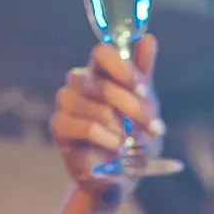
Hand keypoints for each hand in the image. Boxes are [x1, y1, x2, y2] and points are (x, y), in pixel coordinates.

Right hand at [50, 39, 165, 191]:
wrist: (122, 175)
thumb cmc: (134, 138)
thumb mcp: (146, 106)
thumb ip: (143, 73)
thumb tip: (148, 38)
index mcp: (99, 72)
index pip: (103, 53)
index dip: (123, 69)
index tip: (143, 90)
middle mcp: (79, 83)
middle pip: (102, 83)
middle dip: (133, 107)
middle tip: (153, 127)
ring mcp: (66, 104)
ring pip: (97, 108)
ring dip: (122, 128)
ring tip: (130, 143)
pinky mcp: (59, 127)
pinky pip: (87, 127)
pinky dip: (108, 139)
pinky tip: (118, 150)